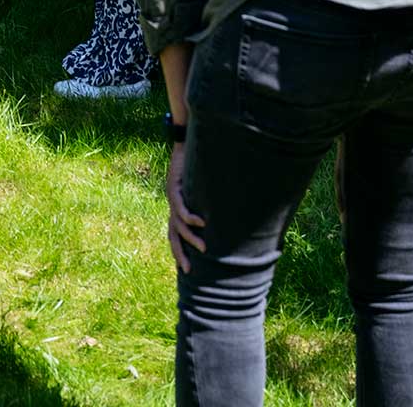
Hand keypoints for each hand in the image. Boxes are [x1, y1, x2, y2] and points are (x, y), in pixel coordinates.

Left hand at [165, 141, 206, 273]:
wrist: (187, 141)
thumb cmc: (201, 165)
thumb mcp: (209, 188)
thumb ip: (218, 202)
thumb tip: (240, 216)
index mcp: (179, 208)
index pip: (177, 235)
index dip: (181, 251)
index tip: (189, 270)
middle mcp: (173, 206)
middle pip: (173, 236)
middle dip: (180, 254)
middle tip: (188, 271)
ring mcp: (172, 198)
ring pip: (178, 225)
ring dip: (190, 238)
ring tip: (204, 248)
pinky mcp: (174, 187)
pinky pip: (181, 206)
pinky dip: (190, 216)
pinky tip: (202, 223)